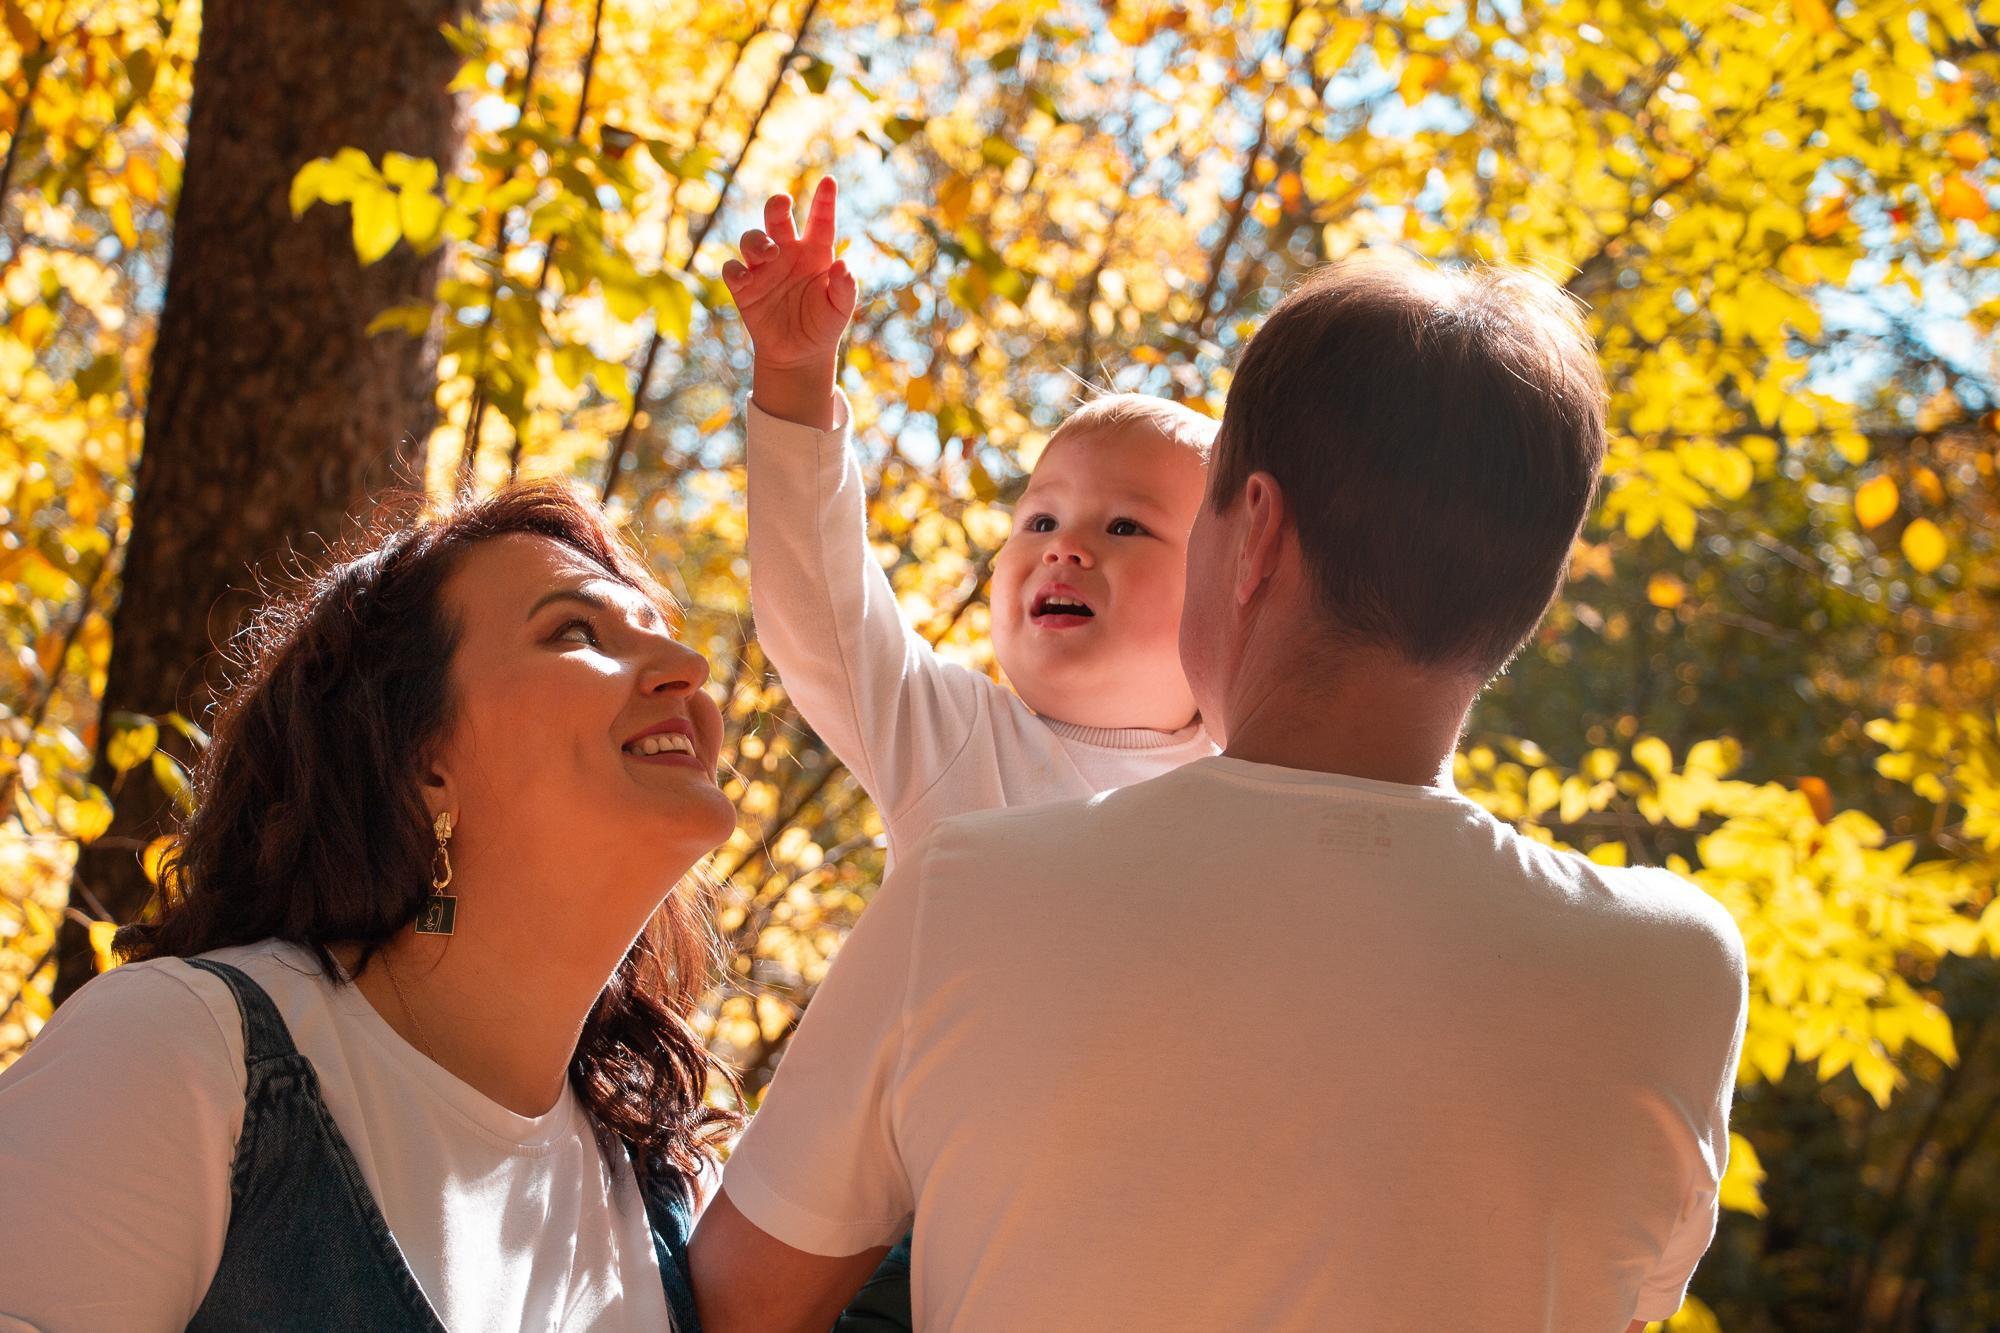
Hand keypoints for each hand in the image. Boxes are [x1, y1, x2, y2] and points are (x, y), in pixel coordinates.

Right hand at [723, 177, 856, 372]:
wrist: (799, 354)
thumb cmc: (823, 324)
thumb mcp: (840, 309)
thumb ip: (844, 288)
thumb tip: (843, 266)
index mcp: (816, 252)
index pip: (820, 220)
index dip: (824, 200)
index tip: (829, 182)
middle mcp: (788, 252)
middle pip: (777, 218)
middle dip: (777, 205)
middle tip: (783, 203)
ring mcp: (764, 268)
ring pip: (752, 238)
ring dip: (757, 240)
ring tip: (769, 254)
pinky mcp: (744, 287)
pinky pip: (733, 269)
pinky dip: (736, 270)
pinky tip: (745, 278)